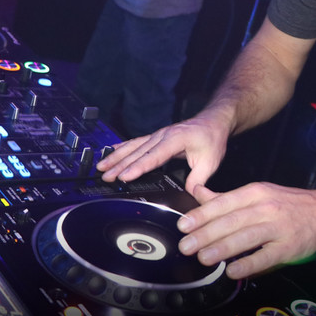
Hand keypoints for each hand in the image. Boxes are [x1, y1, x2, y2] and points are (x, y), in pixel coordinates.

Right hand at [97, 113, 228, 190]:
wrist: (213, 121)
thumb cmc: (212, 139)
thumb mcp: (211, 161)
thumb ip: (198, 179)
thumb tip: (189, 194)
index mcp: (176, 139)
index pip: (154, 156)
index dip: (138, 167)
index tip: (125, 176)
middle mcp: (164, 135)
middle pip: (139, 152)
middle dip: (120, 165)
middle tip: (106, 176)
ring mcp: (158, 134)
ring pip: (133, 146)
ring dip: (117, 156)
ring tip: (101, 166)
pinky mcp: (156, 136)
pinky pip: (136, 142)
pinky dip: (122, 147)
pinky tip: (111, 151)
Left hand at [177, 182, 315, 278]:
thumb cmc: (288, 203)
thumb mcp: (258, 192)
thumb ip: (227, 197)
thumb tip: (198, 193)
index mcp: (256, 192)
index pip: (224, 203)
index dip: (202, 215)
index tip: (184, 225)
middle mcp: (266, 207)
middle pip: (232, 221)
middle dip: (206, 234)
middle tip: (186, 246)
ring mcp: (279, 227)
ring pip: (247, 237)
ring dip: (223, 248)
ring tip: (204, 258)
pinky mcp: (289, 246)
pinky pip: (266, 256)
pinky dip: (249, 263)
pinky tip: (233, 271)